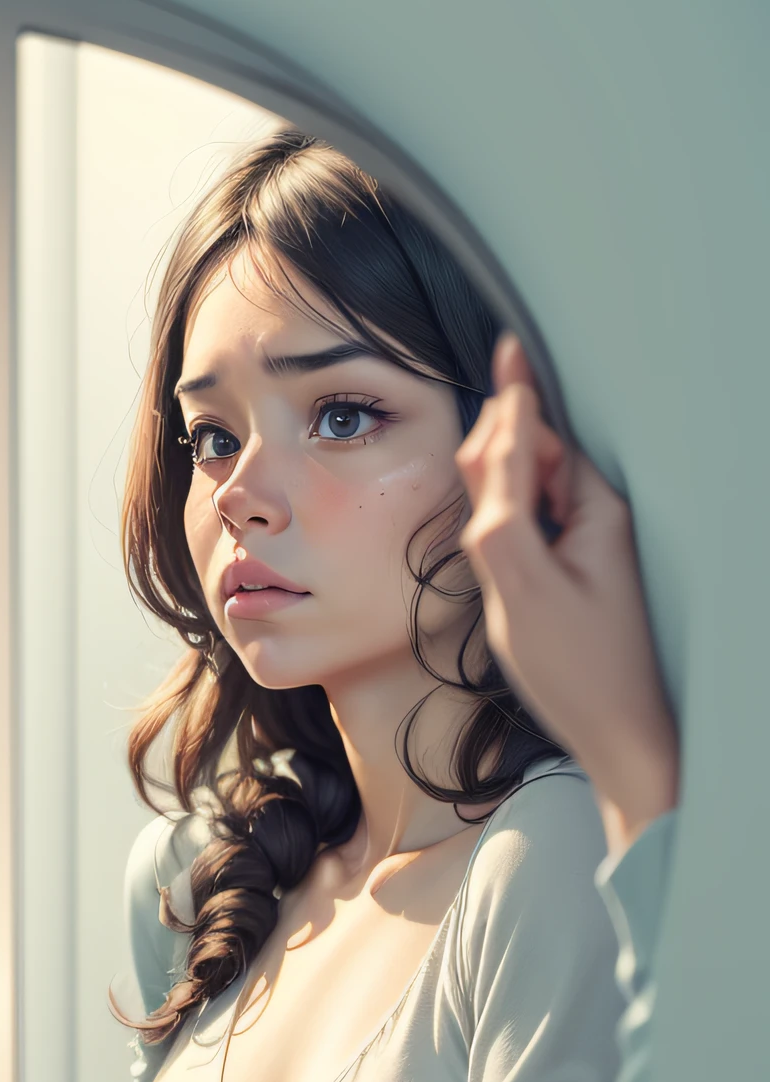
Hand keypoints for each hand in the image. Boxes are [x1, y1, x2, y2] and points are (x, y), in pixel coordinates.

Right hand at [457, 335, 678, 853]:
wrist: (618, 733)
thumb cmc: (576, 669)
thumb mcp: (523, 590)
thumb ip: (499, 516)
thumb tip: (488, 452)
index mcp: (591, 512)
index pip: (537, 441)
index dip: (513, 402)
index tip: (509, 348)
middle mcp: (595, 521)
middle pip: (533, 461)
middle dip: (497, 451)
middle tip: (464, 456)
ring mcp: (589, 549)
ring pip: (531, 494)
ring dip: (500, 488)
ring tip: (479, 510)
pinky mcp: (577, 575)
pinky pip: (536, 526)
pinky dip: (509, 521)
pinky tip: (496, 548)